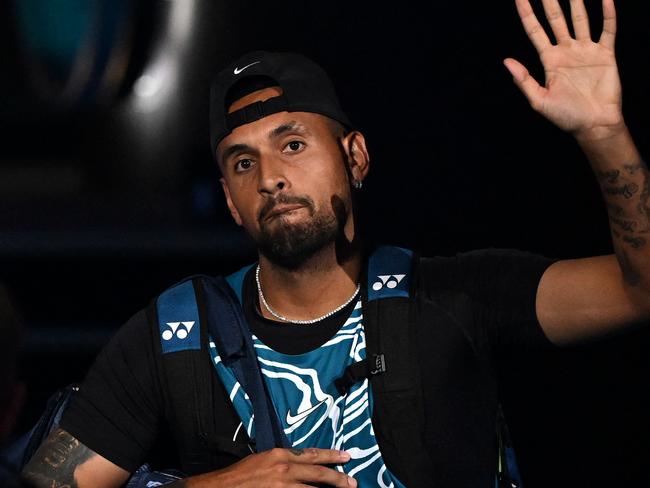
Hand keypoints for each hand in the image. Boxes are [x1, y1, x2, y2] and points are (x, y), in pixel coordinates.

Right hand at [180, 448, 356, 486]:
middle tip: (353, 482)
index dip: (332, 456)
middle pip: (319, 473)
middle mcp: (284, 469)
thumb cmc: (239, 475)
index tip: (346, 457)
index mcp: (280, 455)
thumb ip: (283, 461)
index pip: (312, 454)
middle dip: (338, 478)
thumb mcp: (263, 459)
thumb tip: (301, 465)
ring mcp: (282, 487)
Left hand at [504, 0, 623, 140]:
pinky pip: (607, 29)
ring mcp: (586, 51)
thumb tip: (506, 61)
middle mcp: (566, 52)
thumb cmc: (566, 116)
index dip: (527, 14)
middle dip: (549, 1)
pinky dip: (607, 14)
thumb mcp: (539, 100)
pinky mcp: (605, 54)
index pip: (535, 31)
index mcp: (549, 60)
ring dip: (576, 2)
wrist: (593, 124)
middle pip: (556, 19)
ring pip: (580, 19)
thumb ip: (523, 80)